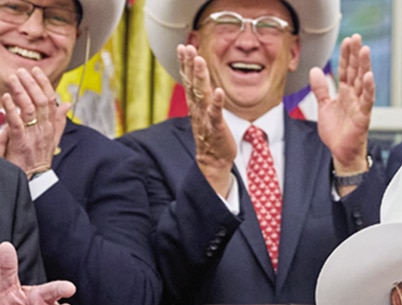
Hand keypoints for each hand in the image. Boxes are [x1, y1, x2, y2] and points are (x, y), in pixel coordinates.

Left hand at [0, 67, 68, 176]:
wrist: (34, 181)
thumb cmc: (38, 159)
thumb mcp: (52, 137)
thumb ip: (59, 120)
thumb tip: (66, 104)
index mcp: (51, 127)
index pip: (51, 101)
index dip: (44, 84)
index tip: (36, 71)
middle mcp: (45, 130)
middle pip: (42, 102)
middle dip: (32, 84)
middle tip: (22, 71)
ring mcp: (34, 136)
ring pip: (31, 109)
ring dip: (21, 92)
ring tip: (13, 79)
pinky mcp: (22, 143)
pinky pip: (17, 123)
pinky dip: (11, 109)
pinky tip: (6, 98)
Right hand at [177, 44, 233, 197]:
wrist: (213, 160)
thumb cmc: (210, 134)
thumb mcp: (203, 111)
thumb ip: (200, 94)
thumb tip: (196, 78)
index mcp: (195, 105)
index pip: (188, 80)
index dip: (185, 64)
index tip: (183, 47)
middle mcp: (197, 109)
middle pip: (192, 84)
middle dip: (190, 66)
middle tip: (188, 48)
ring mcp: (205, 118)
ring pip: (201, 95)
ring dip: (200, 78)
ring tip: (199, 61)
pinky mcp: (216, 128)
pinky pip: (215, 114)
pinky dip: (216, 103)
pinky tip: (218, 91)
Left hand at [314, 34, 374, 176]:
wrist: (340, 153)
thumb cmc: (336, 132)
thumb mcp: (324, 106)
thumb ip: (320, 89)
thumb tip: (315, 70)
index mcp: (345, 93)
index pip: (345, 70)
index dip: (346, 55)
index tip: (347, 40)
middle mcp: (354, 96)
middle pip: (355, 71)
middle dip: (356, 55)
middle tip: (357, 38)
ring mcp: (360, 105)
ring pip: (363, 82)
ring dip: (364, 66)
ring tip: (365, 51)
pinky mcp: (363, 117)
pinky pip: (367, 101)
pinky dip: (369, 89)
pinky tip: (369, 77)